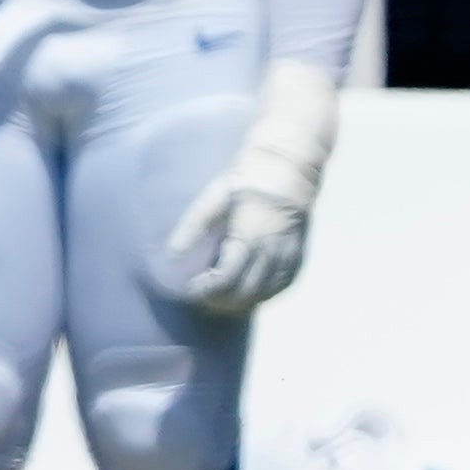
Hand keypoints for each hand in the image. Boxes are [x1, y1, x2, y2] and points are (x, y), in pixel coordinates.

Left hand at [170, 60, 337, 312]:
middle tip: (201, 298)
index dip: (208, 289)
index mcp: (250, 235)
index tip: (191, 289)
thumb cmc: (244, 180)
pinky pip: (284, 284)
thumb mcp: (213, 198)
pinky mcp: (299, 253)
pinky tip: (249, 295)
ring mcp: (289, 253)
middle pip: (247, 291)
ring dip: (242, 302)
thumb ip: (191, 227)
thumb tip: (170, 256)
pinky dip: (265, 295)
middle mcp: (273, 249)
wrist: (288, 167)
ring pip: (266, 292)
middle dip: (222, 301)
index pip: (227, 277)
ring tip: (220, 301)